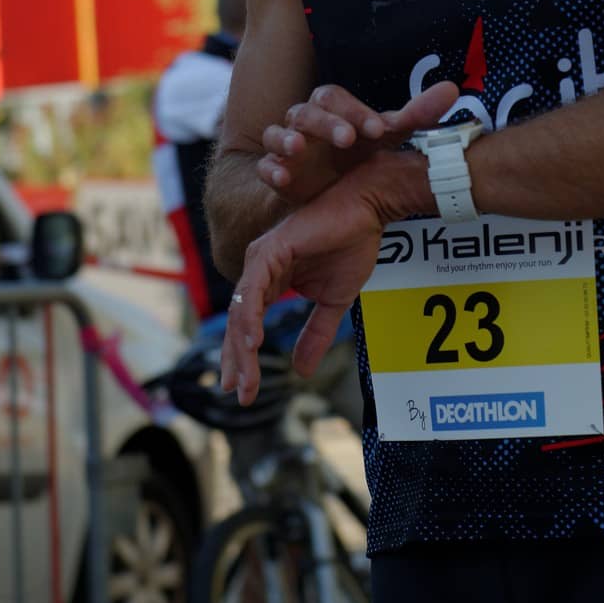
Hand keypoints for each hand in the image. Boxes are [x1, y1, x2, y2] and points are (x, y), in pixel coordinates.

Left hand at [220, 168, 392, 404]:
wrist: (367, 209)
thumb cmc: (351, 244)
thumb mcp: (333, 302)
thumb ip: (316, 334)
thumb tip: (302, 371)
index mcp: (270, 280)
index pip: (248, 325)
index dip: (244, 359)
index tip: (244, 391)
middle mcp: (258, 269)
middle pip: (237, 322)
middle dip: (236, 361)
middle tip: (238, 394)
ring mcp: (261, 258)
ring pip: (241, 311)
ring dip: (241, 348)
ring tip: (245, 379)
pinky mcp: (270, 250)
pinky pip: (253, 290)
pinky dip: (250, 317)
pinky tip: (252, 343)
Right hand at [256, 79, 458, 206]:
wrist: (332, 188)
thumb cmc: (360, 153)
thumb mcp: (387, 137)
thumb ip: (417, 115)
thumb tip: (452, 90)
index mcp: (333, 110)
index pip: (336, 98)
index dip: (355, 110)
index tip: (377, 130)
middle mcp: (306, 122)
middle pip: (307, 111)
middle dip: (326, 123)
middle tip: (348, 139)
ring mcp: (287, 147)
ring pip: (276, 132)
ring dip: (286, 138)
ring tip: (298, 148)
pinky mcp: (276, 172)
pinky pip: (263, 165)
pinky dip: (270, 168)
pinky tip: (282, 177)